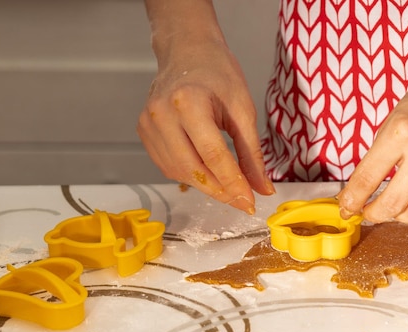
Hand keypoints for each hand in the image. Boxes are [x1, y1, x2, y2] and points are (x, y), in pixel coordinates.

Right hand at [137, 39, 273, 213]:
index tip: (250, 203)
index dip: (233, 184)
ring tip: (228, 187)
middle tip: (243, 201)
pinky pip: (168, 166)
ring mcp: (148, 124)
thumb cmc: (218, 75)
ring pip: (179, 172)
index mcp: (189, 102)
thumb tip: (263, 189)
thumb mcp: (243, 110)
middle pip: (193, 169)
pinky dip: (190, 176)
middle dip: (221, 191)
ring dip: (206, 186)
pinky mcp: (144, 131)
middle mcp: (162, 114)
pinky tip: (207, 173)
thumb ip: (252, 153)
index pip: (214, 155)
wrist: (188, 52)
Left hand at [338, 65, 407, 222]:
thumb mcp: (398, 113)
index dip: (352, 200)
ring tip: (396, 208)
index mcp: (402, 131)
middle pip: (392, 203)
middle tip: (369, 213)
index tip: (347, 208)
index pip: (367, 178)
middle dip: (374, 214)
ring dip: (401, 216)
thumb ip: (381, 148)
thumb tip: (363, 184)